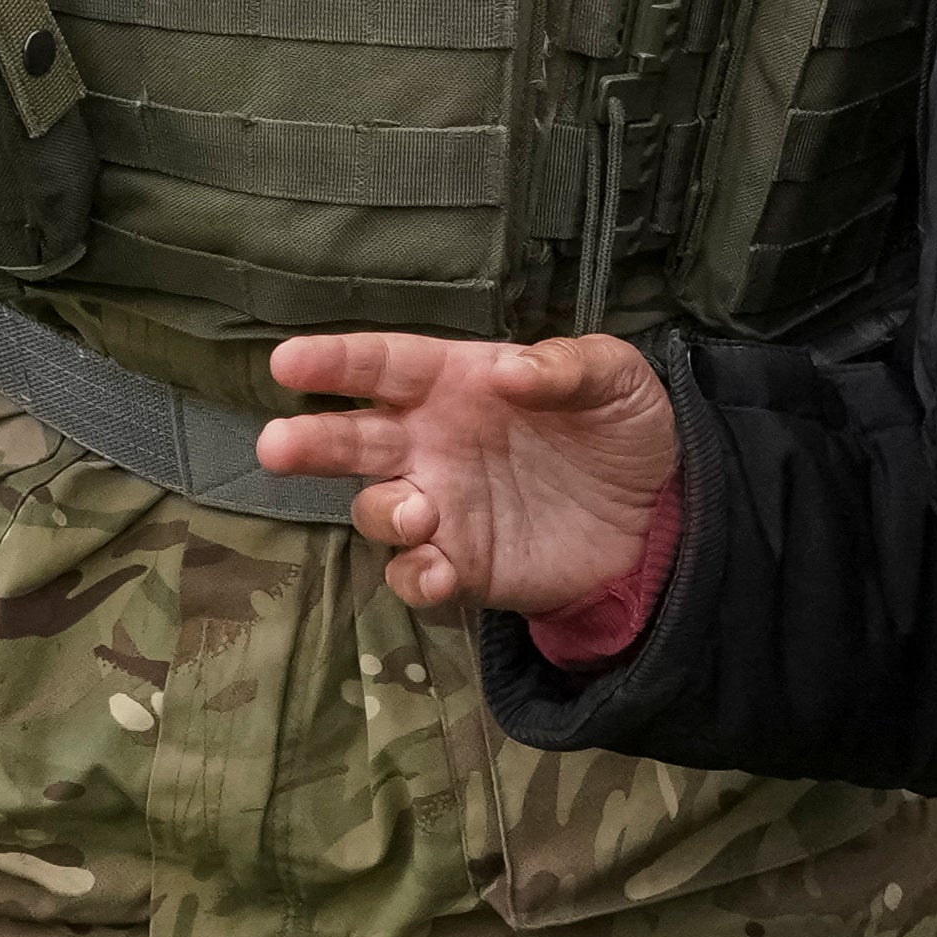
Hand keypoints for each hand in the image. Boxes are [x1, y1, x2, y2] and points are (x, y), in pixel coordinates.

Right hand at [253, 332, 677, 614]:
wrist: (659, 515)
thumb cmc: (620, 428)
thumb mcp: (614, 377)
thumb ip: (566, 366)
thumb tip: (508, 371)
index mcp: (456, 382)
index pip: (383, 365)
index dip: (336, 362)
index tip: (288, 362)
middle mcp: (432, 441)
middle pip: (354, 438)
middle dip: (312, 441)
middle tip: (277, 446)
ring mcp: (442, 506)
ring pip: (376, 508)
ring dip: (381, 510)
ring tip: (416, 512)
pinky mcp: (462, 564)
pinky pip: (415, 573)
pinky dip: (416, 574)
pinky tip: (439, 569)